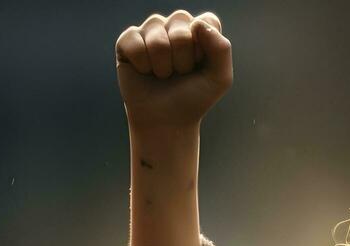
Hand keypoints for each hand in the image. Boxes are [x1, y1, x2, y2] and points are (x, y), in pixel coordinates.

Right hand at [115, 10, 231, 132]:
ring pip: (157, 41)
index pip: (205, 22)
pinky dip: (142, 65)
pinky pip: (134, 43)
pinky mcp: (128, 40)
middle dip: (182, 61)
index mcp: (199, 28)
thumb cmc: (194, 98)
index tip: (199, 67)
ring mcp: (150, 30)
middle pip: (181, 32)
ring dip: (162, 66)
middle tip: (179, 73)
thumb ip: (222, 49)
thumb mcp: (220, 78)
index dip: (203, 51)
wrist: (166, 120)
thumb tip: (197, 24)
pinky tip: (145, 71)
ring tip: (163, 75)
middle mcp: (175, 24)